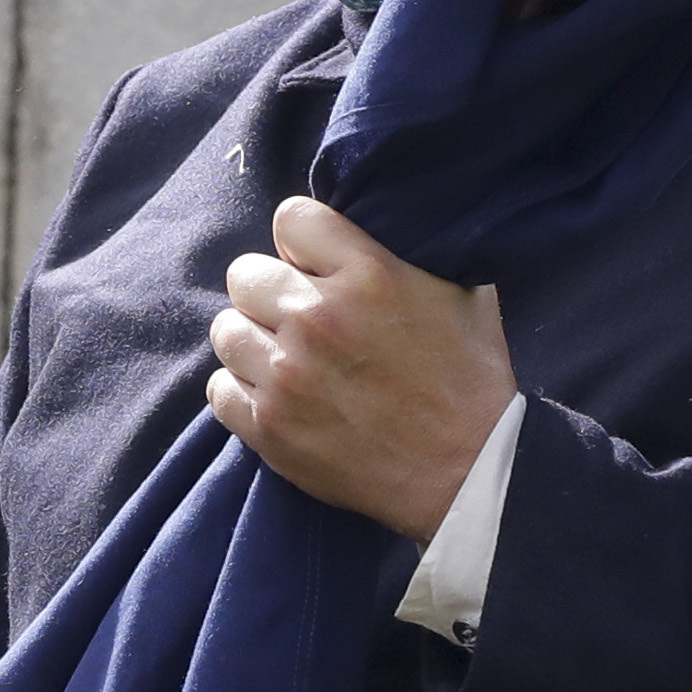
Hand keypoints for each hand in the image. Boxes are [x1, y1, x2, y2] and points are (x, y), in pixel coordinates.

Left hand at [206, 196, 516, 538]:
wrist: (470, 472)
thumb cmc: (472, 380)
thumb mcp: (463, 292)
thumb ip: (411, 252)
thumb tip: (380, 221)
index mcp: (367, 273)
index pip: (291, 219)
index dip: (303, 241)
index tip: (316, 264)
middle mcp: (316, 318)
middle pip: (245, 274)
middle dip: (271, 290)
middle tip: (300, 317)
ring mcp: (287, 375)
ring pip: (225, 330)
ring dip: (253, 340)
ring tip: (287, 358)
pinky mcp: (270, 427)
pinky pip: (220, 388)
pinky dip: (243, 390)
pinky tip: (278, 395)